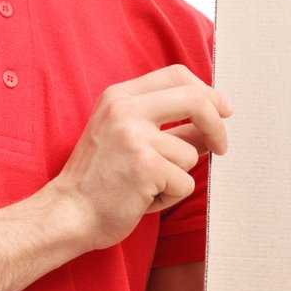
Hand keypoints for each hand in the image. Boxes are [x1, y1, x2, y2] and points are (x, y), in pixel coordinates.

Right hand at [45, 64, 232, 251]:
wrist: (67, 214)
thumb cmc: (99, 180)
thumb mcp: (126, 138)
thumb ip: (166, 126)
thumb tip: (212, 123)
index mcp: (119, 96)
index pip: (177, 75)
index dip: (207, 91)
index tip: (223, 109)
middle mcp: (125, 110)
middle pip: (195, 100)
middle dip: (217, 125)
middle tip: (221, 147)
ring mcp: (135, 137)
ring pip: (191, 154)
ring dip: (178, 177)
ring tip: (147, 187)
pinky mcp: (146, 167)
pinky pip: (184, 183)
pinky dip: (170, 198)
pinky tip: (143, 200)